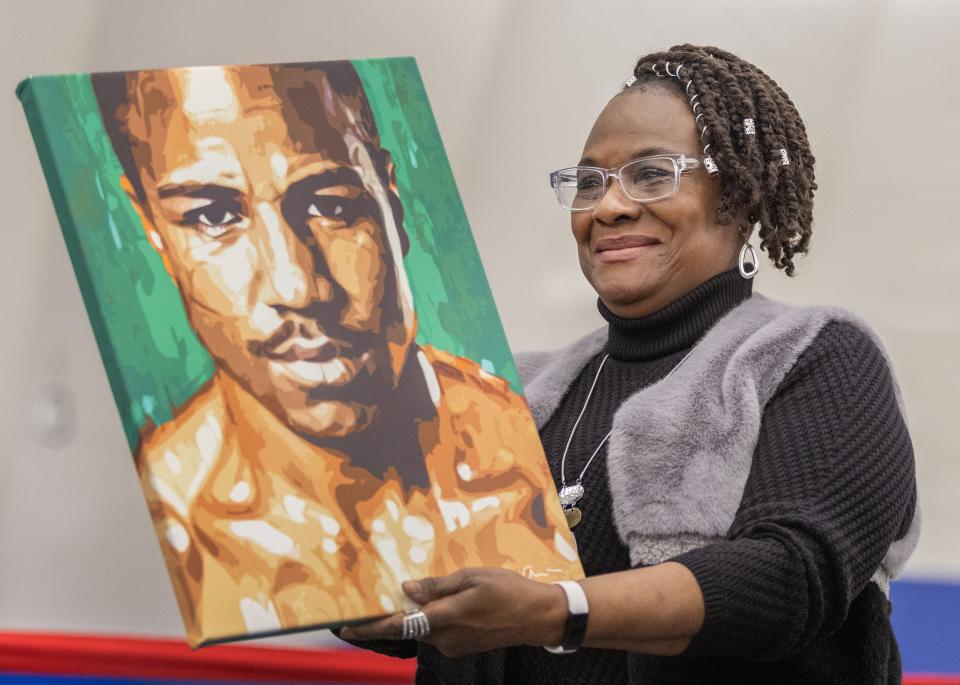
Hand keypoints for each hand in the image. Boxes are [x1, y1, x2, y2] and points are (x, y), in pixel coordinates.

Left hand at [340, 568, 567, 657]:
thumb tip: (406, 589)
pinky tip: (445, 602)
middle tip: (378, 597)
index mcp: (446, 618)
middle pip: (409, 627)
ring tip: (419, 593)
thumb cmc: (508, 591)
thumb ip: (437, 586)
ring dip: (416, 615)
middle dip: (393, 614)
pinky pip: (438, 632)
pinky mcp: (461, 647)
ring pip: (423, 629)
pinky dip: (432, 618)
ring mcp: (453, 646)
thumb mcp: (472, 578)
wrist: (538, 617)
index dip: (371, 628)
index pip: (400, 625)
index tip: (347, 628)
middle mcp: (445, 638)